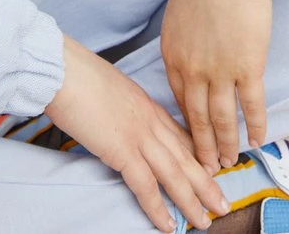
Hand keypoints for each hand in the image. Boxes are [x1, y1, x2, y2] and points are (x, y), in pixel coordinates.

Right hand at [46, 35, 230, 231]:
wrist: (65, 70)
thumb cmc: (79, 75)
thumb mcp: (112, 87)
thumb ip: (124, 106)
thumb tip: (120, 119)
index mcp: (148, 103)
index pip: (180, 133)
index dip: (197, 155)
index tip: (212, 169)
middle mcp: (150, 120)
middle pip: (185, 155)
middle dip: (206, 182)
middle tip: (223, 204)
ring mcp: (139, 135)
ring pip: (174, 173)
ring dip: (191, 201)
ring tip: (205, 222)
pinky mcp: (122, 150)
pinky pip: (145, 185)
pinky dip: (158, 208)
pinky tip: (168, 225)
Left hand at [160, 0, 277, 173]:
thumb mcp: (179, 12)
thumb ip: (182, 41)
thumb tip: (190, 56)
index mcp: (172, 54)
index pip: (177, 100)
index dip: (186, 124)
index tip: (190, 140)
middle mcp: (192, 69)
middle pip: (197, 118)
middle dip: (202, 147)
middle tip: (207, 168)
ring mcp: (220, 70)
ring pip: (223, 120)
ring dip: (227, 144)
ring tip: (230, 161)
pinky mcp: (248, 66)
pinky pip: (252, 105)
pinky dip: (256, 125)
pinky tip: (258, 140)